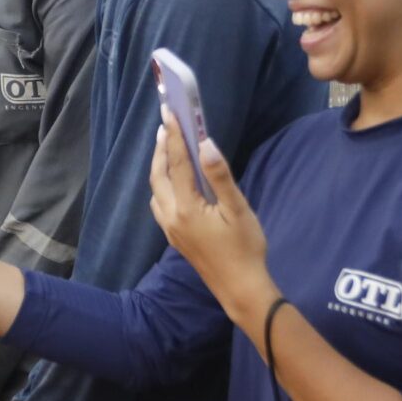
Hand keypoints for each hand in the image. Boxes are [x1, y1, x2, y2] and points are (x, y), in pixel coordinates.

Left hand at [147, 111, 268, 306]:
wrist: (240, 288)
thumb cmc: (245, 248)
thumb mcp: (238, 209)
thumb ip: (220, 176)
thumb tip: (205, 144)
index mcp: (186, 207)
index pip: (177, 163)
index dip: (174, 136)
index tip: (170, 112)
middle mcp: (172, 217)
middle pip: (158, 175)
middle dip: (161, 149)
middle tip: (167, 125)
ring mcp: (171, 229)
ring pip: (156, 191)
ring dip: (159, 167)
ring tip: (168, 147)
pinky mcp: (175, 237)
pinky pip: (160, 204)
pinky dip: (162, 185)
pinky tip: (173, 181)